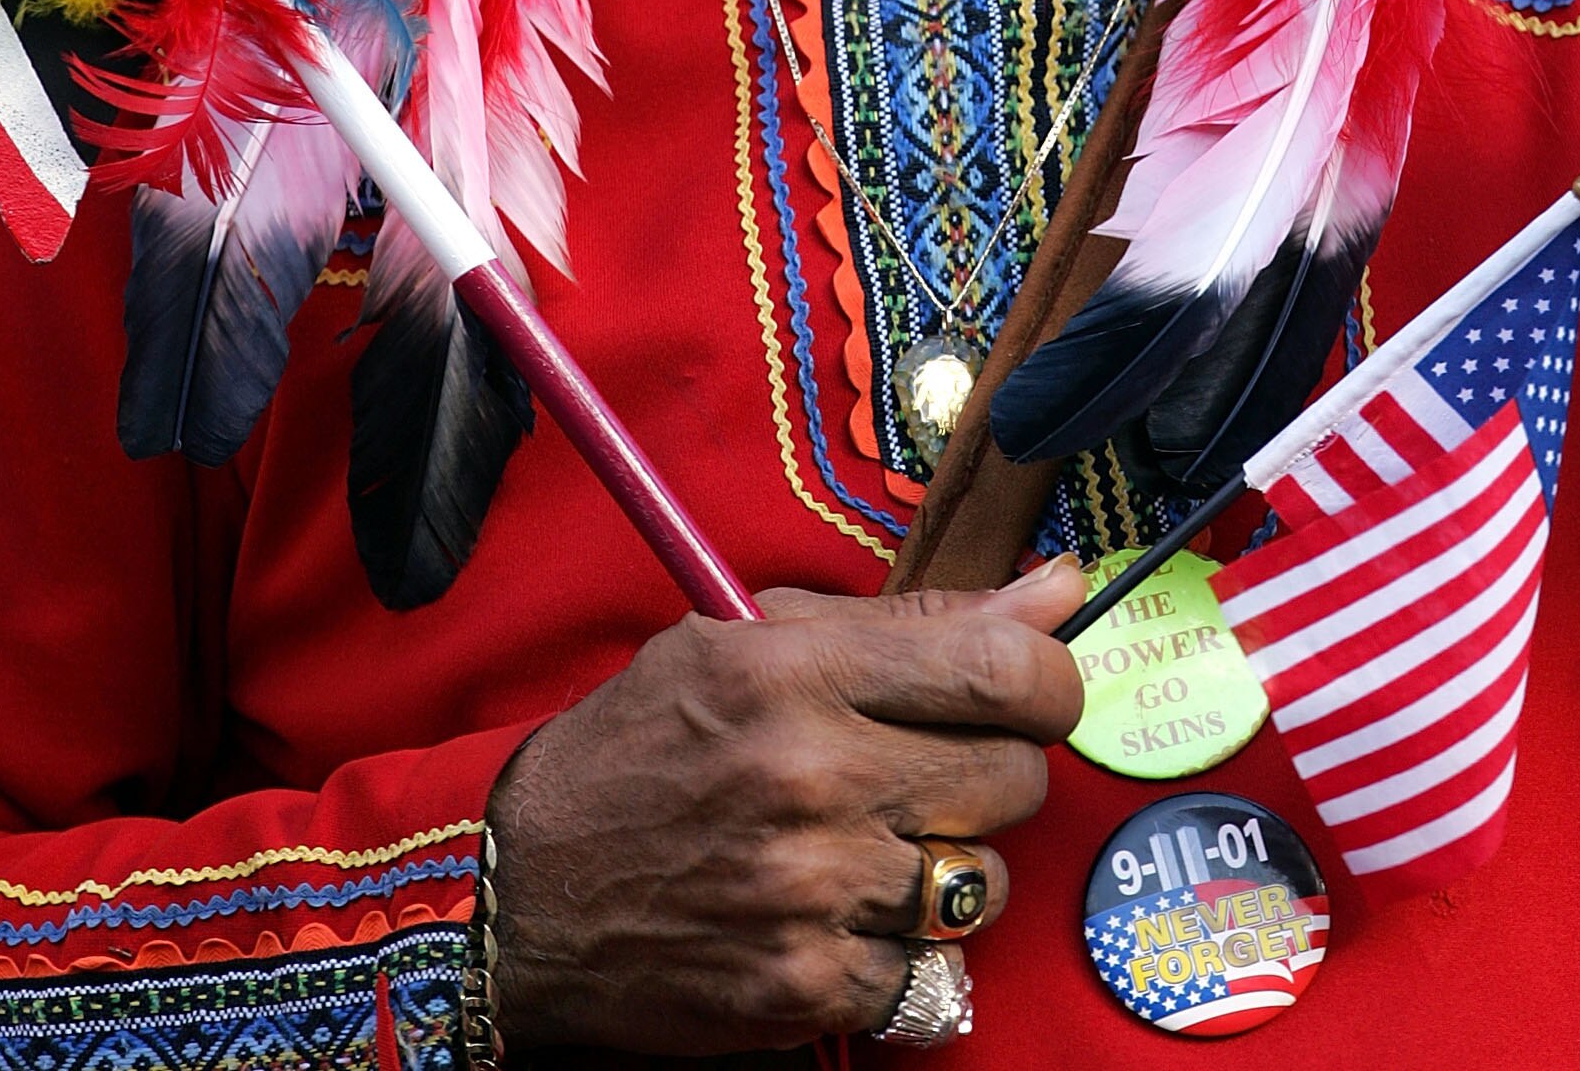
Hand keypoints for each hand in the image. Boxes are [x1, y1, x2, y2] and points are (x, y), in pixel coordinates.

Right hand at [486, 556, 1085, 1055]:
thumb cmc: (644, 747)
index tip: (1035, 688)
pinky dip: (902, 950)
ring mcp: (813, 892)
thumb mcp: (752, 638)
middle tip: (932, 767)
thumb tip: (1054, 591)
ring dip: (951, 864)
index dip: (1049, 679)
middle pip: (1014, 777)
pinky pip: (931, 974)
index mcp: (797, 673)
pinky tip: (843, 914)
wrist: (525, 890)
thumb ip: (911, 620)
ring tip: (878, 843)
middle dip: (995, 768)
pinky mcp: (806, 987)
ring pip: (984, 881)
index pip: (1004, 669)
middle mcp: (813, 778)